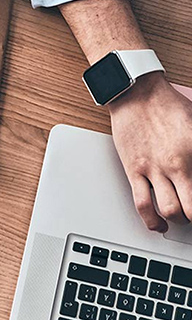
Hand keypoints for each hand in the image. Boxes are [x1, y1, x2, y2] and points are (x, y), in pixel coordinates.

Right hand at [109, 72, 191, 231]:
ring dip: (177, 221)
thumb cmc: (168, 105)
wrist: (136, 94)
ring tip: (180, 221)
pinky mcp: (134, 170)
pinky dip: (151, 221)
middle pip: (191, 208)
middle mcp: (174, 166)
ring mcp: (152, 170)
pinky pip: (142, 203)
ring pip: (169, 210)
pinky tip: (157, 225)